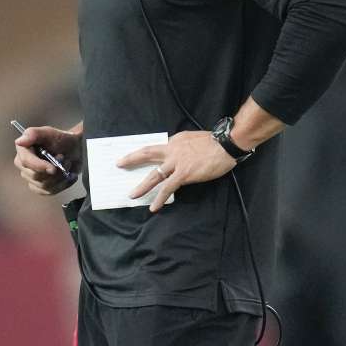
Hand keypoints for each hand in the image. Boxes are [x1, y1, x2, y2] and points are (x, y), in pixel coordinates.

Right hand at [13, 126, 81, 195]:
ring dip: (60, 177)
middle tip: (64, 159)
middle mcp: (24, 164)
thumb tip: (19, 142)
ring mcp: (32, 177)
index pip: (26, 162)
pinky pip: (49, 192)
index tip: (53, 168)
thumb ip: (33, 134)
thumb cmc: (62, 140)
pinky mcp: (40, 187)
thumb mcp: (49, 133)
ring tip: (67, 165)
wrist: (75, 150)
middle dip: (54, 170)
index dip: (39, 166)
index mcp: (24, 150)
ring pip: (44, 185)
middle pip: (35, 176)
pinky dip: (62, 185)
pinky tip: (68, 176)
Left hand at [117, 130, 236, 212]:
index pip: (155, 147)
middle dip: (131, 159)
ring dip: (142, 186)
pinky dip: (160, 198)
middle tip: (120, 164)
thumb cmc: (214, 142)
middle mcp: (172, 150)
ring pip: (154, 175)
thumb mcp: (192, 139)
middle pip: (147, 154)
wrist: (226, 145)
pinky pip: (168, 187)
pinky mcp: (184, 174)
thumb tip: (175, 154)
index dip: (144, 152)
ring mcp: (177, 162)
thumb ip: (181, 146)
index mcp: (174, 141)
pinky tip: (154, 206)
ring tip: (133, 195)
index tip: (133, 155)